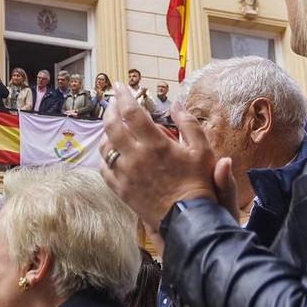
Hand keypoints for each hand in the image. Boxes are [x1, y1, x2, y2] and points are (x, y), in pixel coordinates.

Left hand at [99, 94, 221, 232]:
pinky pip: (104, 168)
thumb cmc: (198, 184)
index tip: (120, 86)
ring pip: (105, 147)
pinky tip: (111, 151)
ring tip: (113, 125)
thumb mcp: (202, 151)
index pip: (131, 113)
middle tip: (113, 102)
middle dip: (110, 109)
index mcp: (156, 145)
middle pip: (112, 126)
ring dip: (106, 132)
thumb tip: (177, 104)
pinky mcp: (121, 190)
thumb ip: (189, 124)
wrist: (188, 220)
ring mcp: (125, 175)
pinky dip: (105, 155)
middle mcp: (136, 158)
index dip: (123, 96)